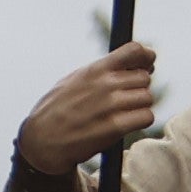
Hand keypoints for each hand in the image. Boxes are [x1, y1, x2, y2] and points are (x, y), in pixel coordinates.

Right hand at [19, 46, 161, 176]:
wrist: (43, 140)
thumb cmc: (57, 109)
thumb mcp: (74, 80)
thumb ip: (101, 71)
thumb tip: (131, 63)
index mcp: (95, 69)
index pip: (134, 51)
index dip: (146, 56)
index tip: (147, 64)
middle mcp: (105, 84)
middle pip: (144, 78)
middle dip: (139, 87)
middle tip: (127, 97)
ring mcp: (111, 105)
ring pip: (147, 98)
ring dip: (140, 106)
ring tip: (124, 113)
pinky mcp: (115, 127)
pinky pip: (146, 117)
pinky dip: (141, 120)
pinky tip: (128, 123)